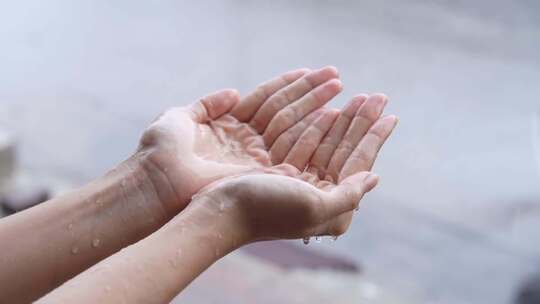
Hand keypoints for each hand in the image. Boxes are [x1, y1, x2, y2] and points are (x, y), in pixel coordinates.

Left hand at [136, 67, 341, 213]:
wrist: (156, 183)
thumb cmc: (161, 152)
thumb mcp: (180, 118)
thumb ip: (208, 103)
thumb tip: (234, 91)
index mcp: (229, 125)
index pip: (265, 99)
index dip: (288, 84)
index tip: (310, 70)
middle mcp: (247, 140)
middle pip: (284, 109)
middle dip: (310, 91)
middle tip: (336, 76)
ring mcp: (255, 155)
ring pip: (291, 124)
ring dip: (315, 105)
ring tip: (338, 87)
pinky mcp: (261, 170)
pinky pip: (290, 145)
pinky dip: (310, 129)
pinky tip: (329, 114)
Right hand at [192, 94, 396, 242]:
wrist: (220, 213)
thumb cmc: (267, 210)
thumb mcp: (315, 207)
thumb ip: (349, 195)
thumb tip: (374, 177)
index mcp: (331, 206)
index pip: (358, 163)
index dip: (374, 138)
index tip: (390, 114)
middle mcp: (318, 194)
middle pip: (345, 151)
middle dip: (361, 123)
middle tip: (377, 96)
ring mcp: (299, 182)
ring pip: (326, 144)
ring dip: (342, 121)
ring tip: (357, 98)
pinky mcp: (280, 172)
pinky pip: (305, 145)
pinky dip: (316, 127)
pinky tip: (327, 111)